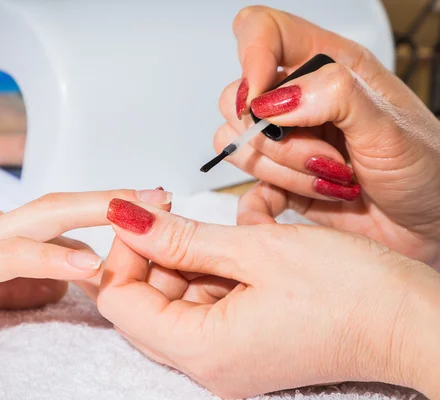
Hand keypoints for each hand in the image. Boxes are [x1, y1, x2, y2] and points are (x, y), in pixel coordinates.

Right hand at [0, 189, 169, 331]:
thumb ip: (12, 278)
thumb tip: (61, 281)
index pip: (55, 215)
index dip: (100, 211)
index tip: (139, 213)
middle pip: (61, 202)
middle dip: (113, 198)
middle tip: (161, 196)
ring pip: (46, 216)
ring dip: (98, 212)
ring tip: (145, 213)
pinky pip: (12, 255)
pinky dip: (53, 255)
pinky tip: (89, 265)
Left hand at [97, 198, 439, 398]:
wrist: (412, 321)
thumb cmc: (353, 292)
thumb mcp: (257, 251)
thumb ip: (181, 237)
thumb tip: (125, 219)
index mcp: (204, 350)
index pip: (121, 301)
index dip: (123, 252)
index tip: (141, 213)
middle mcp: (209, 364)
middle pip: (144, 302)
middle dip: (152, 251)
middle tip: (172, 209)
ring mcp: (226, 356)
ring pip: (174, 299)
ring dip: (184, 257)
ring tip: (214, 227)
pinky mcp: (243, 342)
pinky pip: (205, 303)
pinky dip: (209, 269)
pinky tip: (233, 245)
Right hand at [215, 6, 439, 267]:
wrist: (427, 223)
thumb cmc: (424, 168)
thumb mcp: (390, 126)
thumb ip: (336, 96)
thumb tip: (276, 99)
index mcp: (328, 66)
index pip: (264, 31)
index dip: (251, 56)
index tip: (261, 101)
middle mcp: (300, 100)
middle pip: (238, 99)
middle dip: (276, 138)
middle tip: (324, 154)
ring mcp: (285, 140)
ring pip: (239, 144)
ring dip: (283, 170)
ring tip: (331, 178)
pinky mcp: (278, 178)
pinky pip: (246, 183)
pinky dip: (270, 197)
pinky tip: (312, 197)